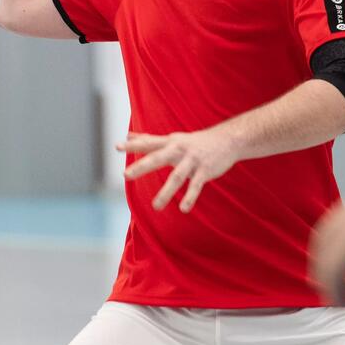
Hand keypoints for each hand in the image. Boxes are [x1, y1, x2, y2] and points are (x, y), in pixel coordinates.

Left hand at [116, 129, 238, 211]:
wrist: (228, 140)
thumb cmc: (194, 142)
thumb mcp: (172, 138)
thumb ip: (149, 139)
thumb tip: (129, 135)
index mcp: (169, 143)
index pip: (148, 143)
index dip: (133, 145)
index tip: (117, 147)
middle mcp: (178, 150)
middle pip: (158, 158)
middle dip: (142, 166)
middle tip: (126, 175)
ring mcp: (192, 160)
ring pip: (177, 177)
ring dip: (166, 192)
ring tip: (155, 206)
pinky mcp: (205, 171)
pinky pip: (196, 186)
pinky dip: (190, 197)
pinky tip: (183, 209)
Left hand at [309, 180, 344, 305]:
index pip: (328, 235)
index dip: (328, 253)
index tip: (333, 269)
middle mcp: (338, 221)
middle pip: (321, 250)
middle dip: (322, 270)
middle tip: (328, 289)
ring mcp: (338, 236)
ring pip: (323, 266)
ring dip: (329, 286)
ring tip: (340, 303)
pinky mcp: (343, 251)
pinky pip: (331, 276)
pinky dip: (335, 291)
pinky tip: (344, 303)